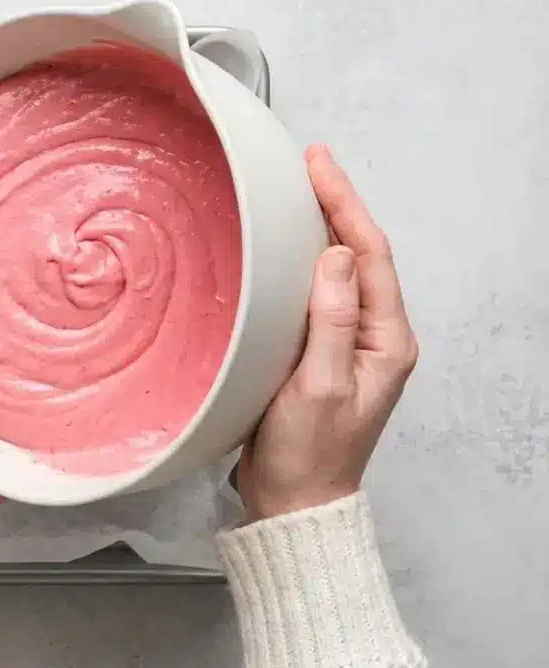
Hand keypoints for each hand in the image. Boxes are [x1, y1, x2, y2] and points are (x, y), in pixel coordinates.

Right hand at [236, 144, 418, 521]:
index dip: (344, 204)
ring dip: (320, 228)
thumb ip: (333, 321)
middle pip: (360, 255)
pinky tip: (281, 249)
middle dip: (336, 205)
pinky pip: (316, 294)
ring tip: (295, 191)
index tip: (318, 165)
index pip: (370, 255)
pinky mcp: (320, 353)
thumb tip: (337, 256)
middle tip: (306, 164)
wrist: (293, 503)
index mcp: (386, 341)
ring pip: (339, 271)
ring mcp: (348, 344)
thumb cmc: (306, 456)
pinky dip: (300, 262)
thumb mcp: (319, 388)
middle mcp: (375, 337)